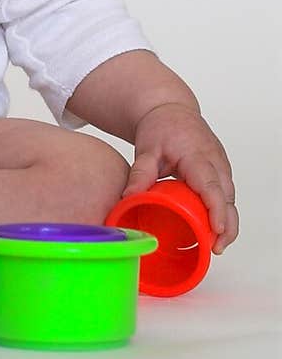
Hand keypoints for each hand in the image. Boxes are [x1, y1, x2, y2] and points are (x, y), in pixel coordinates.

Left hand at [124, 102, 237, 253]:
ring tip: (215, 246)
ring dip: (227, 221)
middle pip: (228, 197)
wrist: (172, 109)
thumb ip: (140, 172)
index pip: (211, 185)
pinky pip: (227, 194)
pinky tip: (214, 230)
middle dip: (227, 224)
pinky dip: (224, 212)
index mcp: (197, 155)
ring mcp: (221, 166)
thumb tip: (127, 198)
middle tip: (215, 249)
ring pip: (230, 198)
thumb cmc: (160, 127)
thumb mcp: (147, 148)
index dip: (216, 208)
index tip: (217, 229)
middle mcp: (215, 161)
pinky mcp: (221, 171)